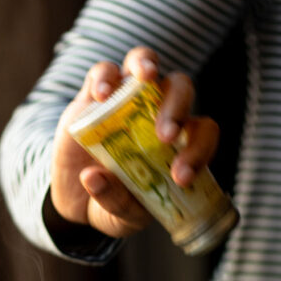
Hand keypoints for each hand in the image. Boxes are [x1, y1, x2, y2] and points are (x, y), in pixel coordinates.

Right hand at [50, 47, 219, 238]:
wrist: (77, 198)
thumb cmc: (116, 204)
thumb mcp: (120, 216)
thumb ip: (116, 201)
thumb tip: (94, 177)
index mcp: (179, 143)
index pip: (202, 133)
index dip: (198, 150)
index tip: (179, 177)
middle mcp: (156, 114)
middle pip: (179, 89)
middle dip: (177, 107)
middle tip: (164, 137)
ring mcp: (125, 100)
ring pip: (144, 63)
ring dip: (146, 65)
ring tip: (144, 77)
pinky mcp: (93, 96)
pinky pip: (104, 72)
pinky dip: (104, 76)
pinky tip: (101, 94)